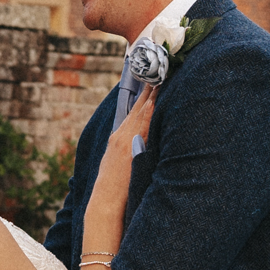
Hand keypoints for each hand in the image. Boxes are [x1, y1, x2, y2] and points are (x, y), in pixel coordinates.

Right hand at [83, 84, 154, 234]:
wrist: (104, 202)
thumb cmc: (115, 188)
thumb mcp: (120, 165)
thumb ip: (131, 151)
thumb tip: (144, 145)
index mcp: (119, 137)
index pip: (135, 109)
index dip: (145, 93)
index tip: (155, 78)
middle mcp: (122, 134)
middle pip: (140, 104)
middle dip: (151, 86)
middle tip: (162, 67)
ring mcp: (126, 138)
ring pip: (143, 109)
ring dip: (154, 92)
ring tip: (165, 74)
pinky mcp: (130, 145)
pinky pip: (145, 122)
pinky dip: (152, 108)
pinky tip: (160, 97)